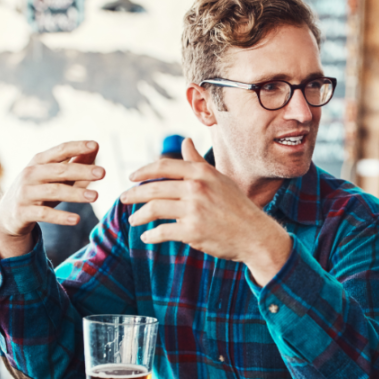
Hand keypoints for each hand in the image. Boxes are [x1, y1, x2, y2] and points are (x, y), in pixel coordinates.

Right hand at [0, 141, 102, 258]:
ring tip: (95, 196)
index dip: (77, 147)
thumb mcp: (55, 176)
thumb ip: (75, 163)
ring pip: (53, 191)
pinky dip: (60, 216)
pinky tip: (76, 219)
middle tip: (102, 172)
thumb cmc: (39, 190)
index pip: (60, 150)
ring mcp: (25, 193)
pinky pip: (44, 214)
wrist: (8, 215)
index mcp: (40, 162)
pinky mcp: (23, 212)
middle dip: (81, 170)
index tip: (95, 145)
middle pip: (59, 170)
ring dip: (75, 194)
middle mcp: (31, 174)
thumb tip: (95, 148)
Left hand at [119, 138, 291, 285]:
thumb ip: (197, 162)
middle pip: (153, 188)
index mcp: (201, 173)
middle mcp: (196, 188)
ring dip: (138, 216)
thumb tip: (185, 141)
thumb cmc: (237, 206)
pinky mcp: (192, 232)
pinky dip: (151, 236)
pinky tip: (147, 237)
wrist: (254, 235)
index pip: (163, 167)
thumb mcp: (219, 179)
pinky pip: (162, 232)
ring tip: (133, 220)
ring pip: (154, 209)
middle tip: (123, 199)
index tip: (131, 177)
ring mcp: (194, 210)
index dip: (143, 172)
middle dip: (133, 195)